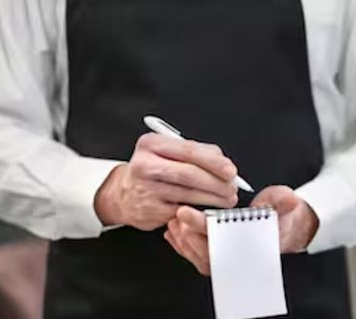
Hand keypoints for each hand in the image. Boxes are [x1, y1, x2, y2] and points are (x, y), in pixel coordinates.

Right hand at [94, 133, 238, 230]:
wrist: (123, 194)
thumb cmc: (153, 170)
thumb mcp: (168, 152)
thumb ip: (196, 152)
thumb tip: (222, 162)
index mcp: (151, 144)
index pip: (189, 151)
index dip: (214, 162)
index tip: (231, 170)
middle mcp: (144, 165)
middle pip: (189, 174)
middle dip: (216, 182)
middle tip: (232, 188)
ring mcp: (146, 189)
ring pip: (189, 194)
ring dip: (213, 198)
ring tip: (226, 198)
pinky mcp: (151, 211)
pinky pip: (183, 210)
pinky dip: (200, 210)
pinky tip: (209, 208)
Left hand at [165, 185, 318, 275]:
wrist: (285, 226)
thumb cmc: (282, 214)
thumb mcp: (284, 201)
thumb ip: (282, 201)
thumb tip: (288, 200)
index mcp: (255, 243)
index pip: (227, 238)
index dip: (205, 227)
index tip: (188, 215)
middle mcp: (240, 254)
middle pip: (210, 253)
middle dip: (190, 236)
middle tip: (177, 218)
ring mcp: (229, 256)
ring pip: (202, 258)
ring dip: (184, 242)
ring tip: (174, 223)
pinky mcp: (220, 253)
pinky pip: (199, 257)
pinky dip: (183, 246)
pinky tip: (173, 233)